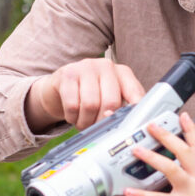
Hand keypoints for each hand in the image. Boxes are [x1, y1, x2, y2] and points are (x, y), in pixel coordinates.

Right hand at [26, 59, 144, 131]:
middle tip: (97, 130)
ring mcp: (86, 67)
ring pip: (90, 105)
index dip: (134, 112)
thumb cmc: (91, 95)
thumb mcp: (110, 97)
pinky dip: (72, 118)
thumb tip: (126, 124)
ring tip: (83, 124)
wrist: (60, 86)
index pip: (134, 93)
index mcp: (123, 72)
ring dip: (86, 122)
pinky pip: (72, 105)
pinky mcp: (67, 74)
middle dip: (103, 122)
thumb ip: (123, 108)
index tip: (130, 127)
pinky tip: (72, 116)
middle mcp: (106, 65)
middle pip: (111, 102)